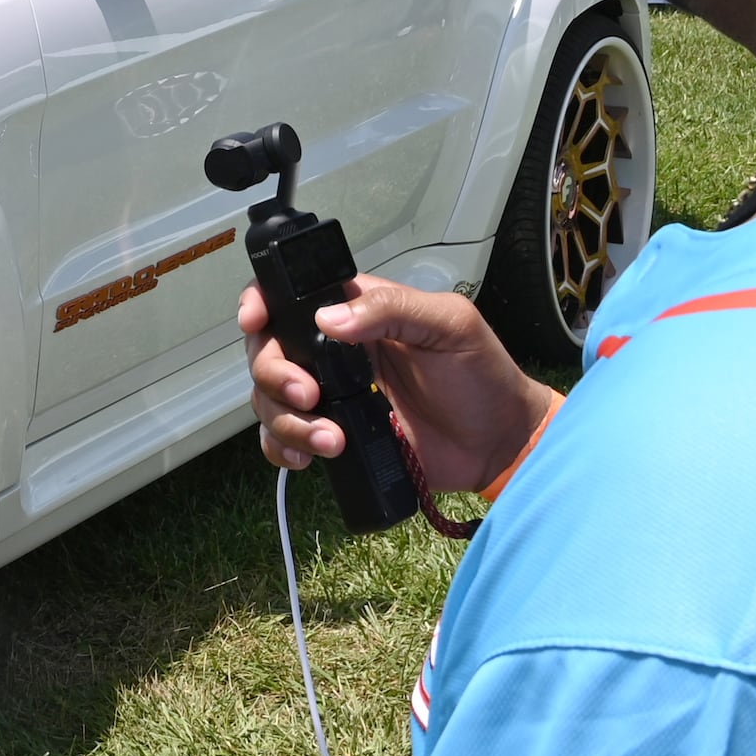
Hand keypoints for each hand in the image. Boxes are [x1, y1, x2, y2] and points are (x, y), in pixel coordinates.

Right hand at [239, 276, 551, 496]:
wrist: (499, 444)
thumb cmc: (481, 375)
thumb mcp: (449, 325)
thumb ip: (393, 309)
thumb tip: (329, 319)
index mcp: (357, 314)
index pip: (290, 296)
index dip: (261, 304)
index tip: (257, 322)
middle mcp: (333, 353)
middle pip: (269, 353)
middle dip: (276, 376)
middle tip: (313, 396)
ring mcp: (331, 397)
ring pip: (271, 400)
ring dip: (288, 422)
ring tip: (332, 440)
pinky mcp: (334, 437)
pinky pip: (283, 441)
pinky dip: (281, 449)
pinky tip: (306, 458)